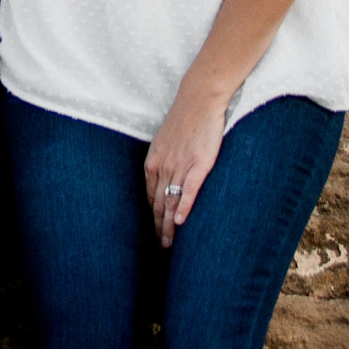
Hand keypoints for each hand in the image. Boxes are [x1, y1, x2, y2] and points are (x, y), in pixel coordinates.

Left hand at [144, 91, 226, 248]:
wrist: (198, 100)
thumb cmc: (185, 120)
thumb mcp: (167, 142)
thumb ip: (165, 162)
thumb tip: (167, 179)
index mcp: (153, 162)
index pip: (149, 198)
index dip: (151, 218)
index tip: (152, 235)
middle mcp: (162, 166)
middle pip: (157, 204)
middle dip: (157, 227)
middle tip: (159, 248)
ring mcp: (179, 166)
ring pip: (171, 201)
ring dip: (169, 225)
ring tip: (168, 244)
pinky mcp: (198, 163)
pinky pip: (189, 190)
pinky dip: (184, 207)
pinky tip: (181, 222)